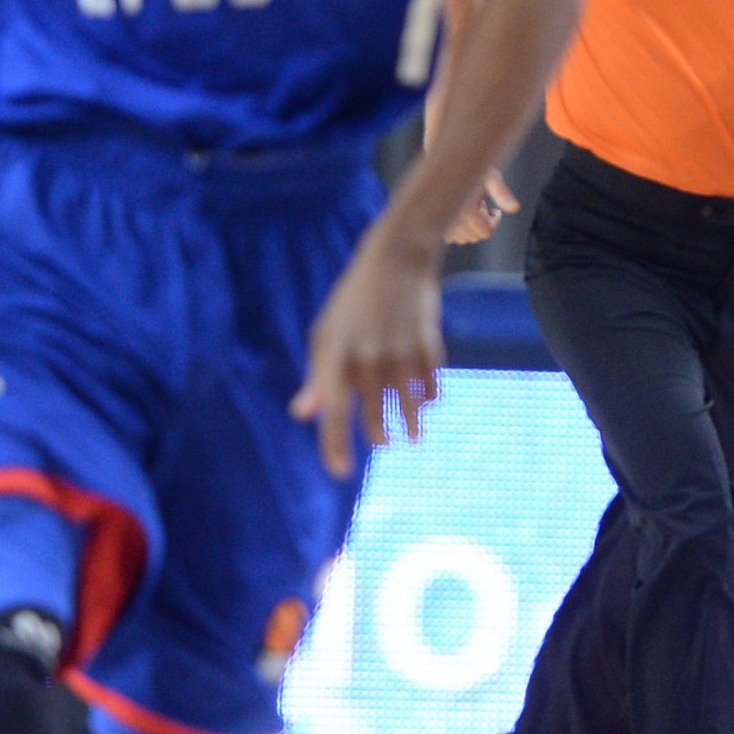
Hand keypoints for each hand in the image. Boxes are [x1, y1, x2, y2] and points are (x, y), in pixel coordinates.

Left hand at [289, 226, 445, 478]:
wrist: (395, 260)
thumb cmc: (354, 303)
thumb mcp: (327, 335)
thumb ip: (318, 377)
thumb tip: (303, 414)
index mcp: (335, 357)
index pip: (333, 413)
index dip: (334, 447)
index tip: (340, 473)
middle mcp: (366, 359)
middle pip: (374, 417)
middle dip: (379, 436)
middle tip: (383, 444)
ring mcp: (399, 353)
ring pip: (408, 408)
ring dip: (412, 427)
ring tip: (415, 439)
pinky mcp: (427, 346)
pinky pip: (431, 387)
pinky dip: (429, 398)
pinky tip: (427, 402)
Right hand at [444, 166, 518, 246]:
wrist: (449, 165)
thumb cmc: (474, 169)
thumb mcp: (491, 177)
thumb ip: (502, 193)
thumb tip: (516, 209)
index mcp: (464, 208)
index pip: (487, 232)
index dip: (494, 220)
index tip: (494, 209)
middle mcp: (450, 218)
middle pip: (476, 237)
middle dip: (483, 223)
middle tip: (481, 204)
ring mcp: (441, 223)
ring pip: (464, 239)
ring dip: (471, 227)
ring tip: (470, 207)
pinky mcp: (435, 224)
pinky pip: (452, 238)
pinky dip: (460, 230)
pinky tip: (461, 213)